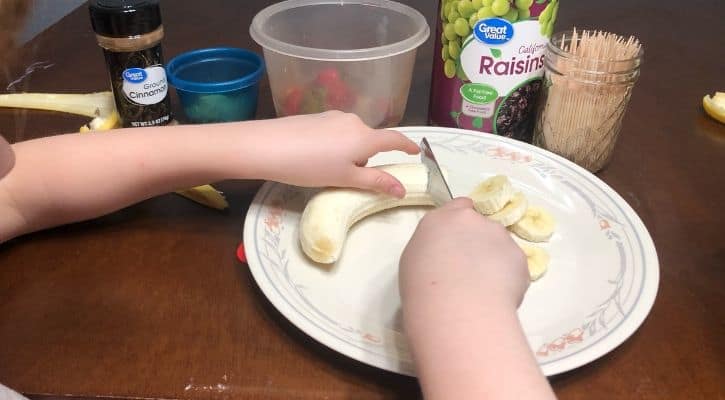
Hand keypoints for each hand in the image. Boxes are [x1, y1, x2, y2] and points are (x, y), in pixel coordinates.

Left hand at [248, 111, 419, 196]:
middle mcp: (354, 121)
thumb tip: (402, 189)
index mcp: (365, 137)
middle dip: (367, 159)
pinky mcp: (317, 117)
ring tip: (328, 171)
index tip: (416, 151)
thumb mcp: (345, 178)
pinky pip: (337, 133)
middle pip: (371, 141)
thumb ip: (375, 182)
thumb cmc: (310, 166)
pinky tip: (315, 158)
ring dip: (350, 153)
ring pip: (352, 137)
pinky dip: (335, 146)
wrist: (267, 146)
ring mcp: (334, 117)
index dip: (407, 146)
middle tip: (351, 179)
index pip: (394, 139)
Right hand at [399, 197, 529, 319]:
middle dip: (478, 243)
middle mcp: (472, 220)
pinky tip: (496, 296)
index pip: (459, 206)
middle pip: (480, 226)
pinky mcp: (519, 256)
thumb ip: (434, 246)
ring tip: (483, 288)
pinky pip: (514, 265)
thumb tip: (445, 254)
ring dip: (494, 260)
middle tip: (469, 271)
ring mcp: (499, 236)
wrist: (458, 308)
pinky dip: (508, 278)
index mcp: (441, 219)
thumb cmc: (423, 288)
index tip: (460, 239)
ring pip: (499, 245)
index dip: (462, 222)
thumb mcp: (415, 260)